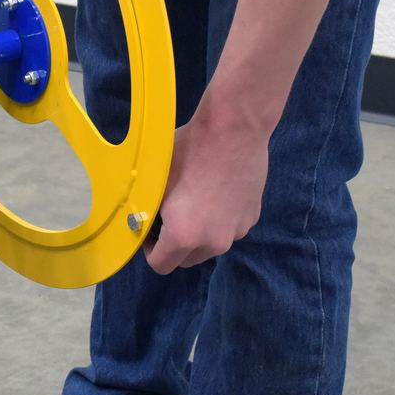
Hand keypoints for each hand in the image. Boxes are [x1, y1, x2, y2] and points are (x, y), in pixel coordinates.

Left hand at [145, 99, 270, 273]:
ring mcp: (237, 232)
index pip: (160, 265)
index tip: (149, 232)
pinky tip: (216, 193)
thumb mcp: (156, 182)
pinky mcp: (252, 217)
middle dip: (174, 245)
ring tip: (195, 202)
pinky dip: (219, 220)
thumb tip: (141, 222)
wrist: (234, 128)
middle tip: (168, 217)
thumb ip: (148, 211)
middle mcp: (213, 243)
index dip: (149, 251)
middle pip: (186, 260)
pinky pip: (229, 229)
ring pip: (210, 245)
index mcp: (184, 237)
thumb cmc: (189, 151)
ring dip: (199, 235)